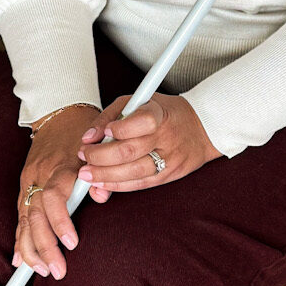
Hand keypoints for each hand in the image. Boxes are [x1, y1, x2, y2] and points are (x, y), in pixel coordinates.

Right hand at [15, 103, 98, 281]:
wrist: (60, 110)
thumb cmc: (84, 130)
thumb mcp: (98, 146)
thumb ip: (99, 173)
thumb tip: (99, 197)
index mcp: (61, 165)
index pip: (54, 197)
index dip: (60, 222)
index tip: (71, 243)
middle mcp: (42, 173)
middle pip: (36, 214)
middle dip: (44, 246)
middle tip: (56, 270)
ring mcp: (30, 178)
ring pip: (25, 217)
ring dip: (30, 247)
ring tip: (41, 270)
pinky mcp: (24, 182)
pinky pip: (20, 214)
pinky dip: (20, 237)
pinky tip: (20, 259)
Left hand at [73, 90, 220, 197]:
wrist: (201, 127)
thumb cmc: (162, 112)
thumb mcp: (138, 100)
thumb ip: (111, 116)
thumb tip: (88, 137)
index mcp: (160, 114)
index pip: (141, 122)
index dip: (118, 129)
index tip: (103, 131)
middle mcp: (167, 137)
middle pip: (130, 151)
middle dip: (100, 157)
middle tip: (84, 156)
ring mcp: (170, 159)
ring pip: (134, 173)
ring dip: (105, 175)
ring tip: (87, 174)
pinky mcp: (170, 175)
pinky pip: (141, 184)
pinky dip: (118, 185)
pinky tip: (103, 183)